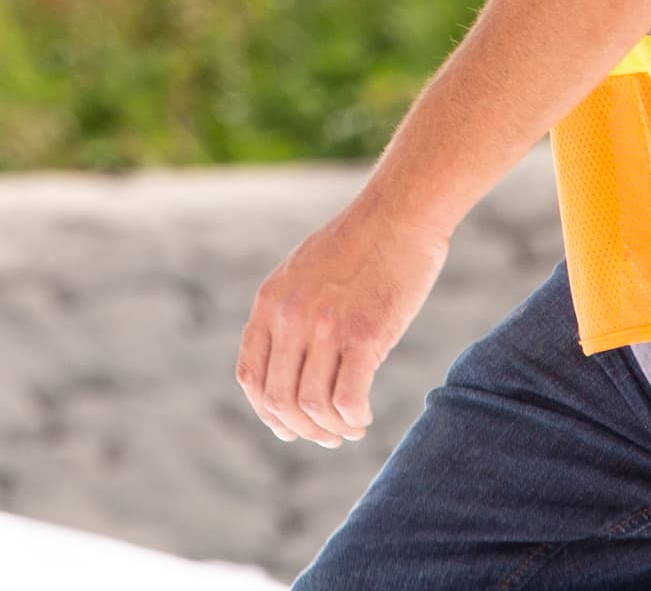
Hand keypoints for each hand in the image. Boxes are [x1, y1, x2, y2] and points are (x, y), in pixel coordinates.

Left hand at [234, 194, 450, 447]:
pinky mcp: (365, 335)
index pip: (250, 376)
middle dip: (301, 428)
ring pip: (312, 406)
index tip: (289, 427)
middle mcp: (291, 316)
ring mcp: (326, 326)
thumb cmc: (359, 243)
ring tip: (350, 428)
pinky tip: (364, 417)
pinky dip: (353, 419)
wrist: (400, 214)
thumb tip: (289, 365)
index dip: (267, 412)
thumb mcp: (303, 272)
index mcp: (270, 301)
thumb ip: (289, 312)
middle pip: (279, 399)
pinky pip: (347, 399)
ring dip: (331, 429)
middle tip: (326, 436)